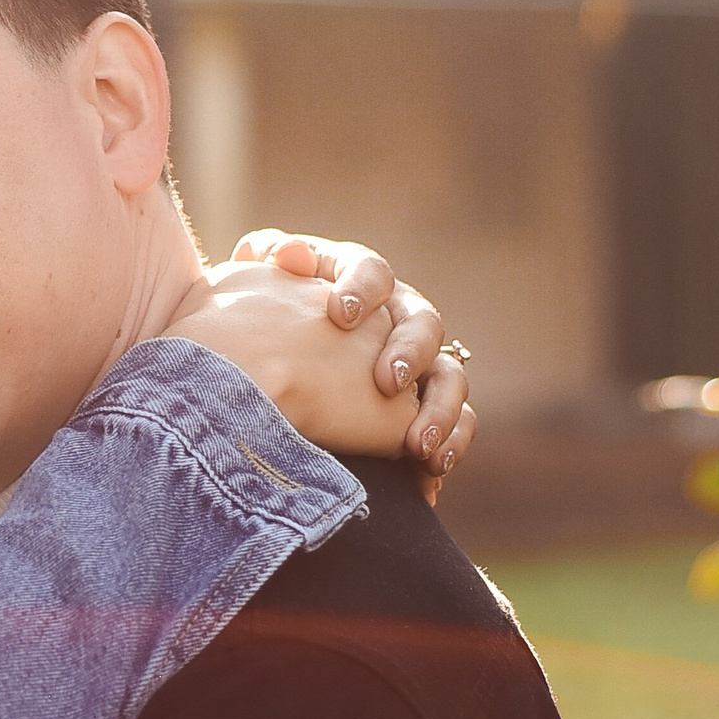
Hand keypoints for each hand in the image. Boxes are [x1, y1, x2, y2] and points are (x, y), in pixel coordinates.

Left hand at [230, 231, 472, 477]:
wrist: (267, 363)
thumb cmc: (266, 317)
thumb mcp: (260, 282)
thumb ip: (269, 256)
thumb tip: (292, 254)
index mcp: (361, 280)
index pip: (373, 272)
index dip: (361, 291)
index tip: (337, 315)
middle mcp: (400, 315)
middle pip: (423, 323)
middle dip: (409, 352)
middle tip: (387, 382)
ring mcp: (420, 360)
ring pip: (449, 375)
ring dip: (439, 408)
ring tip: (416, 443)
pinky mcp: (427, 404)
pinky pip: (458, 420)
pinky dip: (452, 440)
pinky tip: (433, 465)